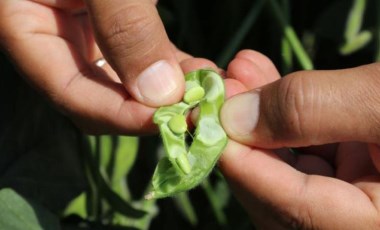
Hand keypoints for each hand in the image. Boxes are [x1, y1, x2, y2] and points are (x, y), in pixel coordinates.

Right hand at [0, 0, 188, 133]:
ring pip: (122, 81)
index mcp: (22, 21)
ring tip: (205, 89)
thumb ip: (125, 24)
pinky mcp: (112, 23)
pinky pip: (138, 57)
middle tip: (193, 108)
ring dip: (165, 91)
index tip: (167, 118)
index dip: (117, 112)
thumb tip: (159, 92)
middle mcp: (51, 34)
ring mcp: (82, 30)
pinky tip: (197, 71)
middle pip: (95, 94)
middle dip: (145, 107)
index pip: (66, 89)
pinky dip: (168, 67)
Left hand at [219, 50, 379, 228]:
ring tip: (238, 73)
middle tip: (220, 89)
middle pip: (279, 195)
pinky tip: (262, 79)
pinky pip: (307, 149)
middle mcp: (355, 220)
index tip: (207, 117)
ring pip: (288, 168)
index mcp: (372, 226)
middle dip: (243, 138)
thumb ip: (314, 111)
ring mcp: (355, 195)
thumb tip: (235, 116)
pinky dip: (283, 115)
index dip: (242, 164)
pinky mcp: (355, 167)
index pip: (292, 210)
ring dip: (257, 119)